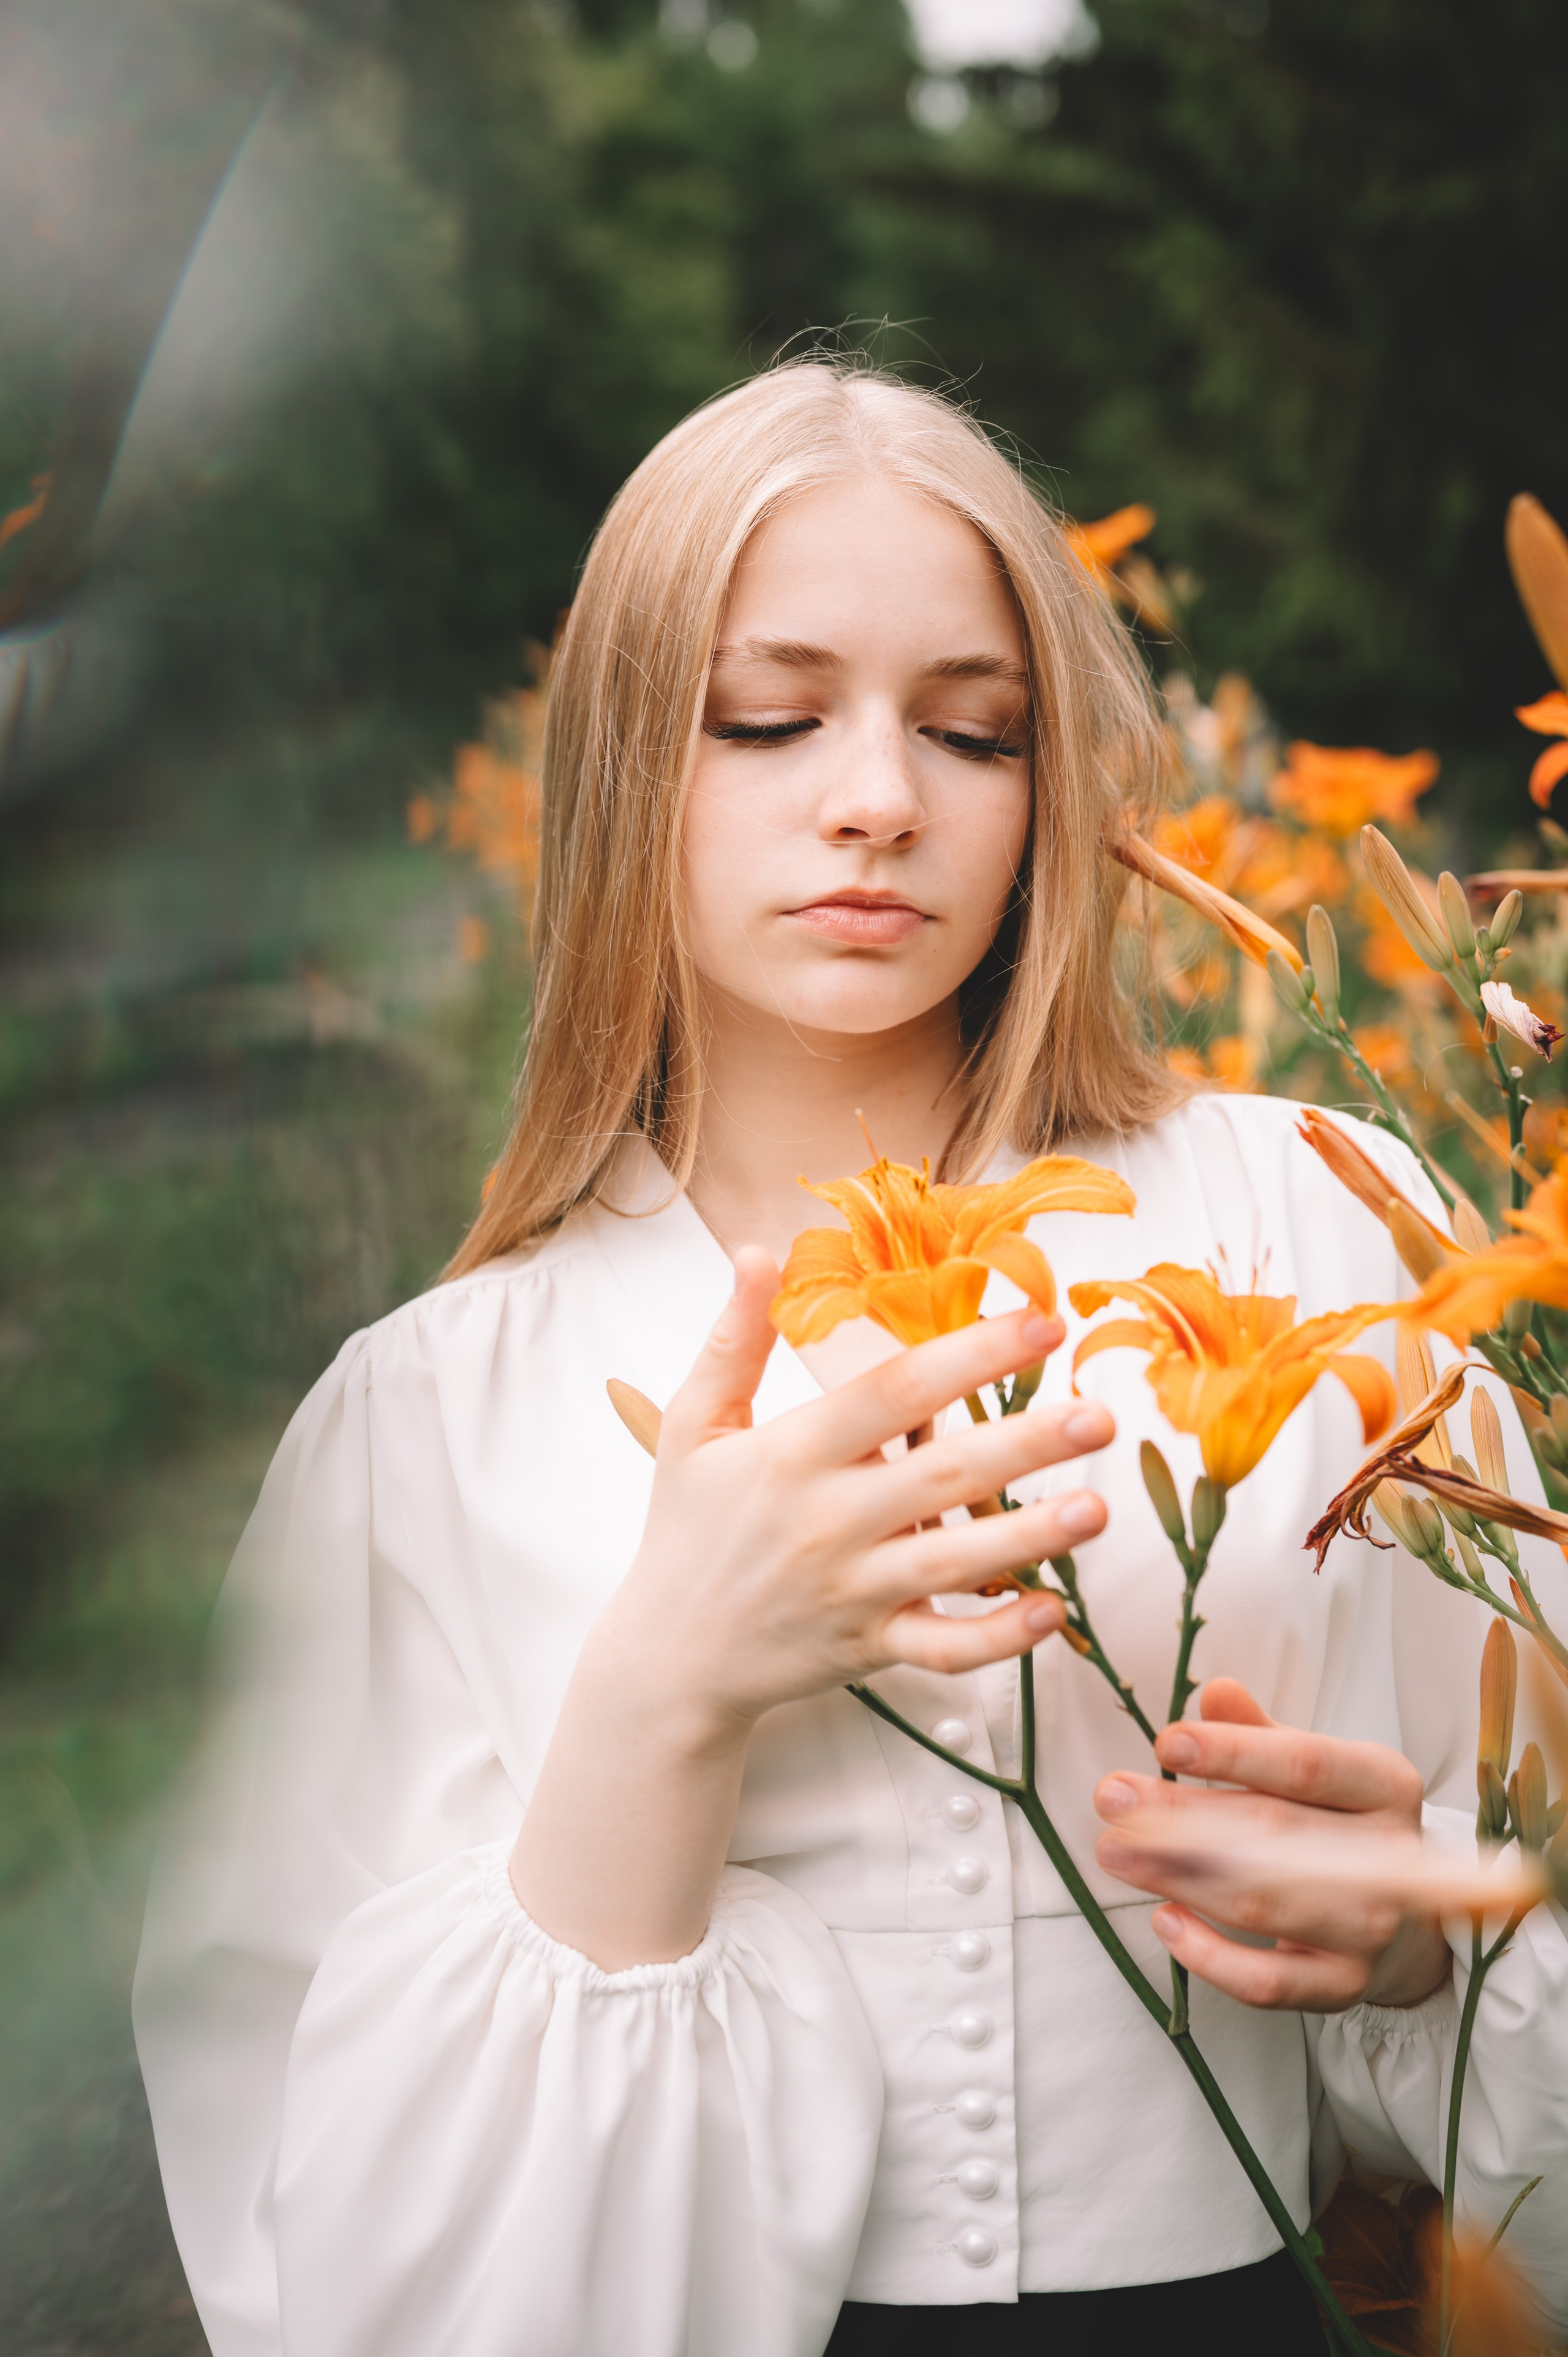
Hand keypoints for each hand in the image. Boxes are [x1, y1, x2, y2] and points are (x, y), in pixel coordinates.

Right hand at [514, 1248, 1113, 1967]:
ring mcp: (854, 1590)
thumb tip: (758, 1250)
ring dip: (1031, 1536)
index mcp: (793, 1454)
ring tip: (1098, 1507)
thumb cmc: (688, 1528)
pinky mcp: (870, 1649)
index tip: (1041, 1323)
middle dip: (1026, 1443)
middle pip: (942, 1474)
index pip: (893, 1393)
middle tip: (1099, 1417)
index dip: (970, 1355)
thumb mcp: (691, 1424)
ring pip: (956, 1561)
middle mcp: (830, 1520)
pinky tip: (1052, 1611)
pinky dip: (998, 1638)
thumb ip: (735, 1339)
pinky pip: (944, 1648)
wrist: (669, 1654)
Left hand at [1092, 1679, 1452, 2012]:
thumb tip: (1217, 1691)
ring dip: (1177, 1877)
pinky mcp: (1342, 1986)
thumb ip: (1259, 1732)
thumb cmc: (1337, 1820)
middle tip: (1111, 1799)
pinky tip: (1163, 1917)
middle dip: (1181, 1816)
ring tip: (1114, 1851)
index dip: (1232, 1753)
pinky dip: (1208, 1955)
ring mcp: (1369, 1929)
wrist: (1401, 1913)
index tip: (1164, 1743)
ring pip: (1262, 1904)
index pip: (1303, 1765)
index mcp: (1384, 1784)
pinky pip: (1265, 1982)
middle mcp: (1388, 1859)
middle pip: (1272, 1834)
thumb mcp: (1313, 1765)